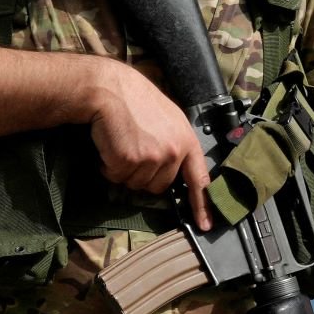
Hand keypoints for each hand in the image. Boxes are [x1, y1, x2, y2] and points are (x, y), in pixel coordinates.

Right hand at [86, 60, 211, 229]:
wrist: (110, 88)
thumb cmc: (135, 100)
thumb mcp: (168, 119)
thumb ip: (174, 144)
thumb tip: (169, 170)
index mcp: (186, 141)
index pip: (199, 180)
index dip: (202, 205)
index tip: (205, 225)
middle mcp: (173, 151)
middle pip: (158, 186)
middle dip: (142, 175)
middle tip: (132, 149)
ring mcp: (152, 157)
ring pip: (135, 184)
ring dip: (123, 170)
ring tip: (121, 142)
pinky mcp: (130, 160)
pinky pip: (116, 177)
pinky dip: (108, 166)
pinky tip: (110, 144)